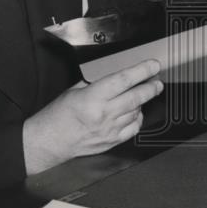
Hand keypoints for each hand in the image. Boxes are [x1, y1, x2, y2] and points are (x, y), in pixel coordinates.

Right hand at [23, 59, 162, 174]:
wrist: (48, 142)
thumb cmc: (58, 116)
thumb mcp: (74, 90)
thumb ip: (97, 82)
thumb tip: (117, 75)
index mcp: (93, 98)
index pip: (124, 80)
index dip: (142, 71)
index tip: (153, 65)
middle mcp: (103, 114)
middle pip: (136, 97)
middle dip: (151, 87)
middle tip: (158, 81)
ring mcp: (109, 130)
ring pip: (136, 112)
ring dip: (143, 102)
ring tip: (144, 93)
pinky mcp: (111, 142)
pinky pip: (133, 129)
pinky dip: (138, 118)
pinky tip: (135, 112)